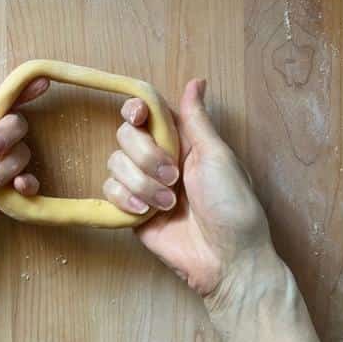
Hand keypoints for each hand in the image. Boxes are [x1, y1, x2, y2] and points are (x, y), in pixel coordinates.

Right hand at [103, 79, 271, 297]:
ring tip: (168, 204)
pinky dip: (126, 199)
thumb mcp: (219, 157)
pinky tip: (145, 213)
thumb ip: (198, 119)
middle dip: (146, 156)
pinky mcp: (130, 209)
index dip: (135, 109)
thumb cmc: (233, 207)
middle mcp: (157, 158)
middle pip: (126, 135)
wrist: (227, 261)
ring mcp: (142, 184)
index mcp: (180, 141)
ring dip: (141, 183)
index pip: (146, 112)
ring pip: (115, 162)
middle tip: (173, 177)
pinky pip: (110, 190)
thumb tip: (196, 81)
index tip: (138, 117)